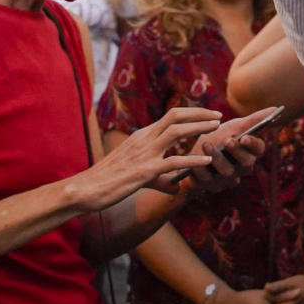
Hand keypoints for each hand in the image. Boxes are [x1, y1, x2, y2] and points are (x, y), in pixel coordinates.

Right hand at [76, 108, 222, 209]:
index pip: (171, 116)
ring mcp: (144, 153)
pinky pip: (173, 161)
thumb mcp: (136, 174)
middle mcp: (144, 139)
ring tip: (216, 129)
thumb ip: (158, 178)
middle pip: (176, 116)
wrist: (85, 189)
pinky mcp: (144, 171)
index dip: (191, 113)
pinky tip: (207, 161)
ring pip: (176, 132)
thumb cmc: (108, 181)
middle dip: (200, 114)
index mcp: (142, 136)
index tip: (207, 115)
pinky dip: (192, 159)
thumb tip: (175, 186)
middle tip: (218, 116)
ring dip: (198, 128)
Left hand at [186, 110, 275, 192]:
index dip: (253, 144)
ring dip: (216, 158)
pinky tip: (194, 163)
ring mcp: (229, 180)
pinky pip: (208, 182)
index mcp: (251, 151)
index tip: (244, 137)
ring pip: (227, 173)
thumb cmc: (219, 136)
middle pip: (246, 163)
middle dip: (236, 151)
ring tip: (206, 144)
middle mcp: (243, 168)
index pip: (259, 149)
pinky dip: (201, 171)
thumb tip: (275, 108)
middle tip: (226, 140)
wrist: (196, 152)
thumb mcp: (234, 126)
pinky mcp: (213, 187)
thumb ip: (253, 119)